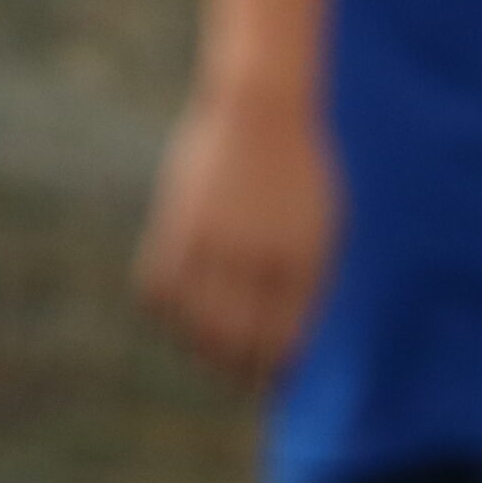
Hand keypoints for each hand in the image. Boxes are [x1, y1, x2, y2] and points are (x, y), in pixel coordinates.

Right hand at [134, 88, 340, 387]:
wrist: (261, 106)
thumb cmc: (299, 167)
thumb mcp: (322, 225)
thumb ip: (307, 280)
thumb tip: (287, 337)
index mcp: (300, 262)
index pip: (281, 342)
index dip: (275, 369)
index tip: (270, 376)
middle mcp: (255, 258)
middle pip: (234, 342)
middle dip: (235, 369)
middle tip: (235, 371)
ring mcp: (214, 240)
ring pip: (193, 322)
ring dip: (197, 345)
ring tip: (204, 348)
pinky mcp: (179, 222)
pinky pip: (159, 287)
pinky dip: (163, 308)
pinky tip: (176, 307)